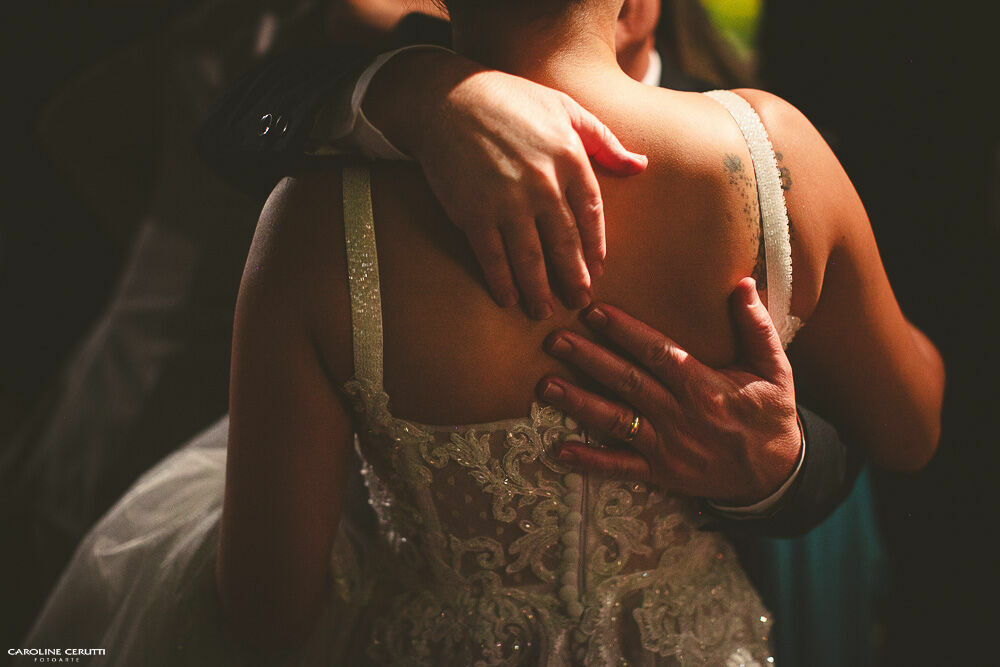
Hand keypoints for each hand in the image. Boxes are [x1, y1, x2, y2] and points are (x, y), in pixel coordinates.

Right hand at [364, 49, 647, 317]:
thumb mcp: (565, 107)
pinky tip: (507, 299)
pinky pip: (493, 257)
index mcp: (570, 159)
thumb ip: (605, 141)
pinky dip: (501, 281)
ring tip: (544, 311)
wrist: (447, 99)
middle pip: (565, 244)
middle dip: (574, 278)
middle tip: (580, 303)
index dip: (595, 248)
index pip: (591, 216)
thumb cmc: (510, 101)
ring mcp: (507, 201)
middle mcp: (543, 184)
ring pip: (530, 258)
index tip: (597, 270)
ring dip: (539, 290)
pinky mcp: (474, 213)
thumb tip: (641, 165)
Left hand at [535, 278, 801, 504]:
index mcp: (706, 386)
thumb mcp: (774, 368)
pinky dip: (589, 461)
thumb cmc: (770, 415)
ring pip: (616, 421)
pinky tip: (559, 451)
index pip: (658, 353)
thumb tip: (742, 282)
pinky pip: (620, 468)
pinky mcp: (661, 474)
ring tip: (546, 386)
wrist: (777, 476)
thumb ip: (756, 326)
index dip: (625, 332)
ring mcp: (668, 447)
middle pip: (628, 382)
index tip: (594, 312)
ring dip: (578, 403)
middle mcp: (681, 415)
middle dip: (589, 359)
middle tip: (554, 339)